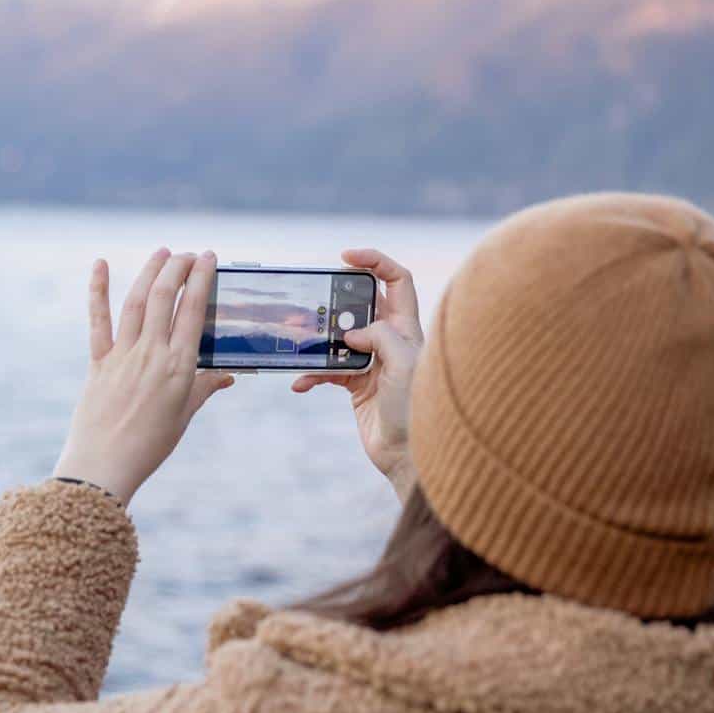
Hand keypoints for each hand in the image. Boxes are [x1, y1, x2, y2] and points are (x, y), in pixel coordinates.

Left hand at [52, 249, 234, 503]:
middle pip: (164, 297)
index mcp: (179, 367)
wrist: (104, 466)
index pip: (193, 310)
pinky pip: (98, 320)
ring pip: (136, 301)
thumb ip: (205, 389)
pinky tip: (100, 264)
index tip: (209, 258)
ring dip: (150, 272)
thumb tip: (228, 375)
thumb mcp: (184, 416)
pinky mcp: (98, 362)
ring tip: (162, 253)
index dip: (201, 278)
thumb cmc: (149, 446)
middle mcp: (151, 355)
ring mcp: (122, 356)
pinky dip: (98, 290)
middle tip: (189, 254)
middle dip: (178, 267)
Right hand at [292, 248, 424, 503]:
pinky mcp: (356, 384)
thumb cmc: (417, 410)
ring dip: (317, 339)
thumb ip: (380, 338)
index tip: (346, 257)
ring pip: (338, 337)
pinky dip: (312, 374)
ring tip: (296, 338)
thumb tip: (351, 332)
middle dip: (335, 300)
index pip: (397, 280)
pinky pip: (328, 370)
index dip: (375, 261)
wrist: (409, 456)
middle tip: (314, 301)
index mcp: (407, 328)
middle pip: (361, 304)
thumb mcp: (404, 365)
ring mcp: (372, 361)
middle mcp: (390, 340)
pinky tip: (301, 383)